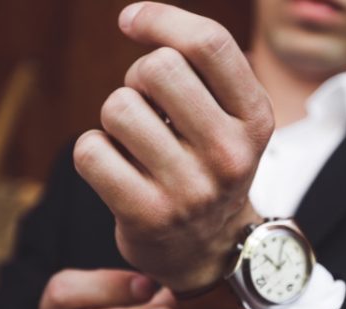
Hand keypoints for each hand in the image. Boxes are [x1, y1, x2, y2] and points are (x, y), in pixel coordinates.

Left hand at [73, 2, 272, 291]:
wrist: (207, 248)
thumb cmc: (208, 164)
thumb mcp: (230, 118)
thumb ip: (201, 66)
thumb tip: (134, 18)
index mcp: (255, 120)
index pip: (208, 44)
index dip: (161, 19)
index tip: (131, 21)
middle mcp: (229, 155)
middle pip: (156, 68)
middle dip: (138, 78)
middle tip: (148, 106)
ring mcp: (189, 190)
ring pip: (118, 107)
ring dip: (116, 119)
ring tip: (137, 144)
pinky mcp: (147, 216)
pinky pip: (90, 150)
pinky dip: (93, 151)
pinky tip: (117, 169)